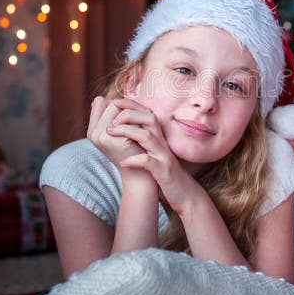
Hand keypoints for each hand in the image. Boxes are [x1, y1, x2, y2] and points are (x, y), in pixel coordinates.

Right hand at [86, 96, 146, 170]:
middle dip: (126, 109)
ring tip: (138, 129)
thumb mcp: (115, 133)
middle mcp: (93, 134)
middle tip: (136, 123)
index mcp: (91, 131)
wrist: (139, 173)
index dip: (114, 105)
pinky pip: (128, 118)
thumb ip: (109, 116)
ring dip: (133, 115)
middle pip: (111, 103)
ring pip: (119, 108)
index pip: (99, 101)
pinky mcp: (116, 140)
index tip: (125, 117)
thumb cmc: (130, 149)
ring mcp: (103, 137)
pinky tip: (141, 134)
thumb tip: (106, 99)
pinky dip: (138, 123)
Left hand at [108, 98, 200, 215]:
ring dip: (127, 131)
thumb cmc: (165, 172)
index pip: (146, 112)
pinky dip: (134, 160)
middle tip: (110, 120)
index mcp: (159, 136)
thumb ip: (144, 138)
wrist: (184, 193)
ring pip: (147, 136)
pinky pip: (148, 161)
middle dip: (128, 114)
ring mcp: (163, 156)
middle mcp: (162, 142)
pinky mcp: (163, 171)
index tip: (114, 101)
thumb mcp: (155, 152)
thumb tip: (126, 126)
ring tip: (109, 133)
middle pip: (149, 117)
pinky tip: (123, 162)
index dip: (131, 103)